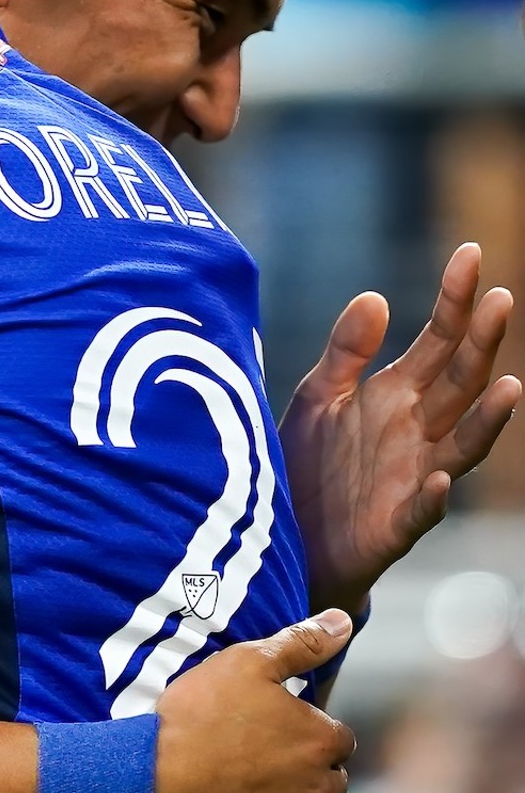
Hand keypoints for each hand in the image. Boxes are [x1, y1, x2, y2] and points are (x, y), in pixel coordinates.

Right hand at [155, 612, 354, 792]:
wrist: (149, 779)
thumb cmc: (196, 715)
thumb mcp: (246, 661)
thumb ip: (301, 643)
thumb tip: (345, 621)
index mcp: (319, 741)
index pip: (338, 738)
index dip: (312, 733)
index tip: (285, 732)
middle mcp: (318, 792)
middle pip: (331, 786)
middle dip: (311, 779)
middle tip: (272, 770)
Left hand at [279, 243, 520, 614]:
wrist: (290, 538)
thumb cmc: (312, 463)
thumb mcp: (319, 397)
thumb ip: (347, 351)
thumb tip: (375, 295)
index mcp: (398, 394)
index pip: (438, 339)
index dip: (455, 299)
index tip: (471, 254)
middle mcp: (417, 430)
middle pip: (460, 380)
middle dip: (482, 342)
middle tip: (502, 299)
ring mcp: (413, 475)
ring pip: (462, 444)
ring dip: (487, 419)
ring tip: (512, 387)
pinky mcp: (396, 524)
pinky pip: (422, 510)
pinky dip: (434, 494)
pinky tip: (440, 477)